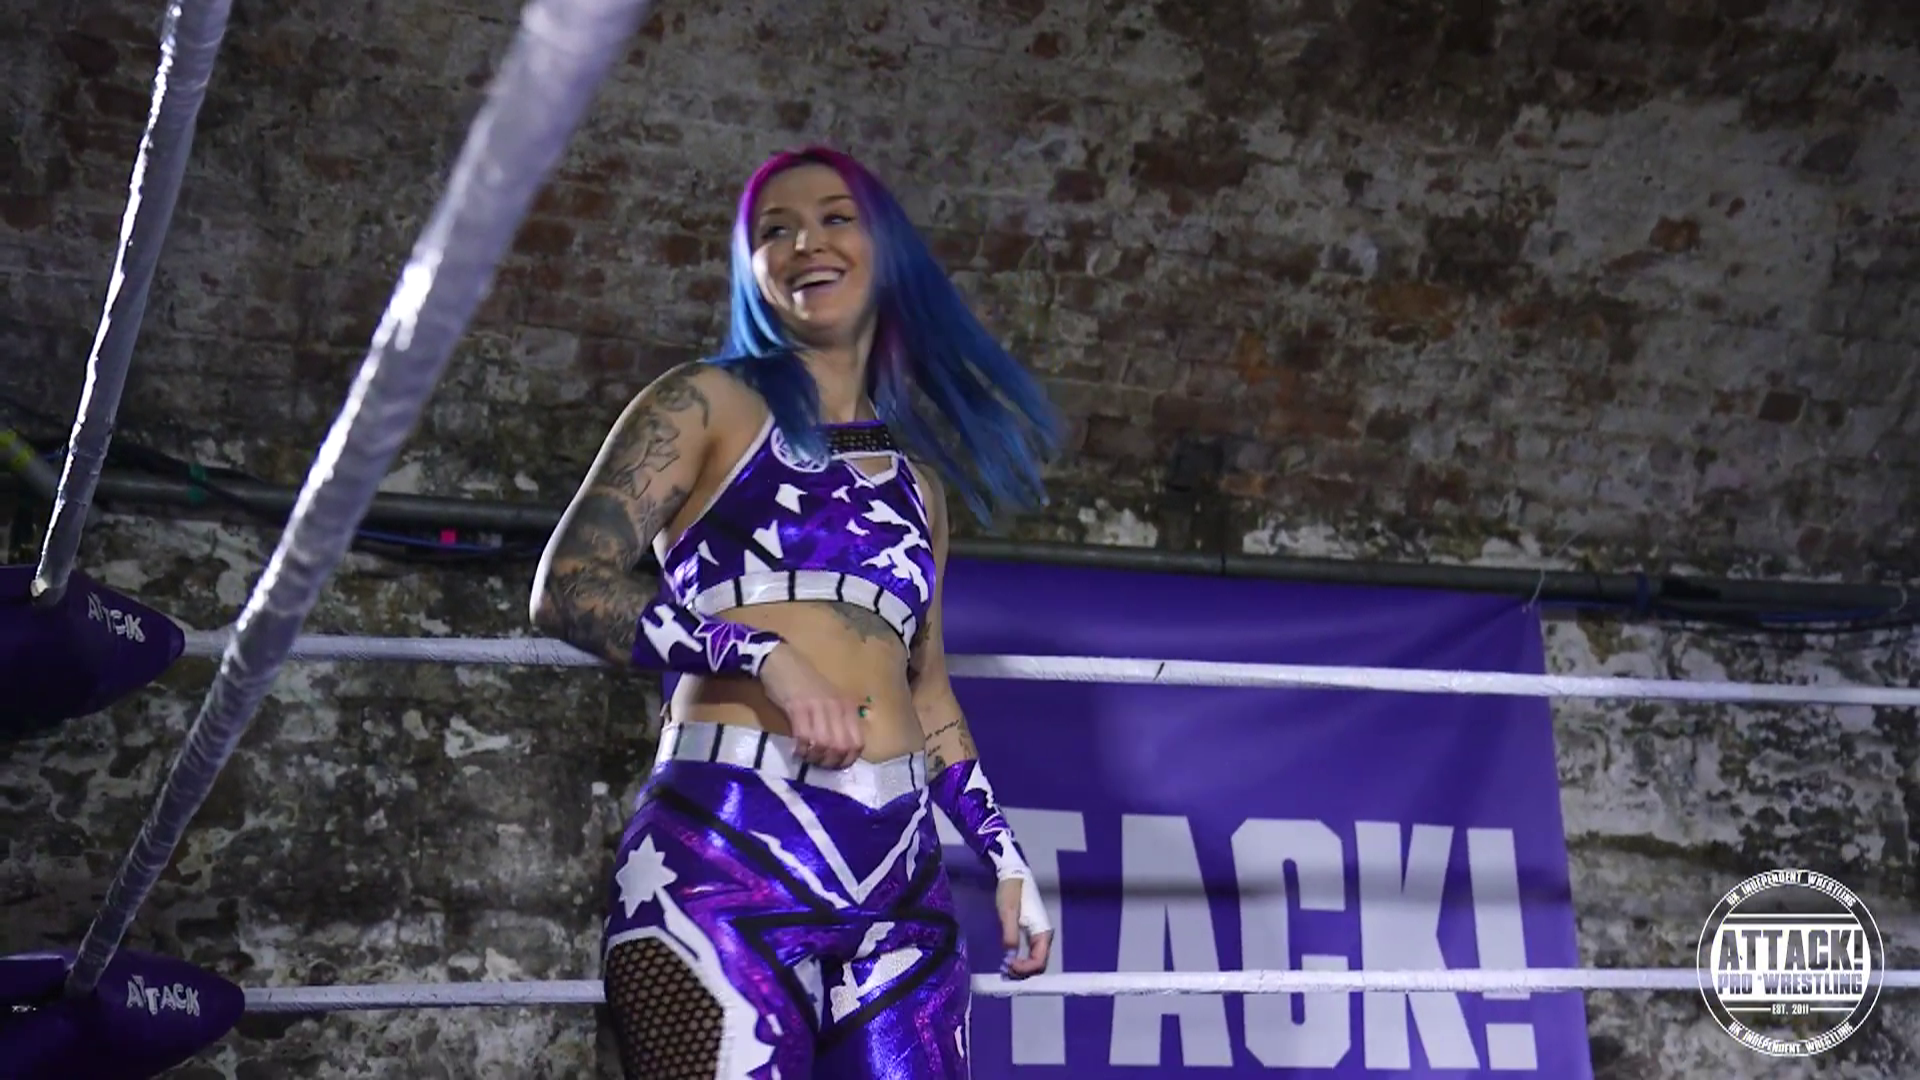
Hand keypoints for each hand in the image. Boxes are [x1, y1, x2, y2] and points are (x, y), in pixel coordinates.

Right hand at [756, 644, 864, 767]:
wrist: (782, 662)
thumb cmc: (805, 683)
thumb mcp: (829, 700)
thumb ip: (837, 721)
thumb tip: (838, 751)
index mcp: (847, 707)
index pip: (857, 742)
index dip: (847, 760)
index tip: (834, 765)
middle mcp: (837, 707)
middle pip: (842, 747)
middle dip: (830, 762)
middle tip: (818, 764)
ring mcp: (818, 707)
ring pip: (825, 744)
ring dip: (815, 757)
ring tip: (806, 757)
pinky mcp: (798, 708)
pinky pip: (804, 737)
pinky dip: (802, 749)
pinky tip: (796, 750)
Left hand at [997, 877, 1052, 978]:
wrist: (1013, 875)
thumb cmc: (1011, 891)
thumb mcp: (1008, 913)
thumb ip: (1010, 935)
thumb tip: (1010, 956)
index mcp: (1042, 932)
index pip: (1039, 961)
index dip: (1024, 968)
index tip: (1008, 965)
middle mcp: (1043, 936)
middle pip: (1038, 964)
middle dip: (1023, 971)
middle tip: (1005, 971)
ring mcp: (1037, 935)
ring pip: (1034, 960)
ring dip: (1021, 968)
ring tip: (1005, 967)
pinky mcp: (1030, 933)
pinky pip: (1029, 953)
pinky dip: (1020, 960)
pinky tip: (1008, 960)